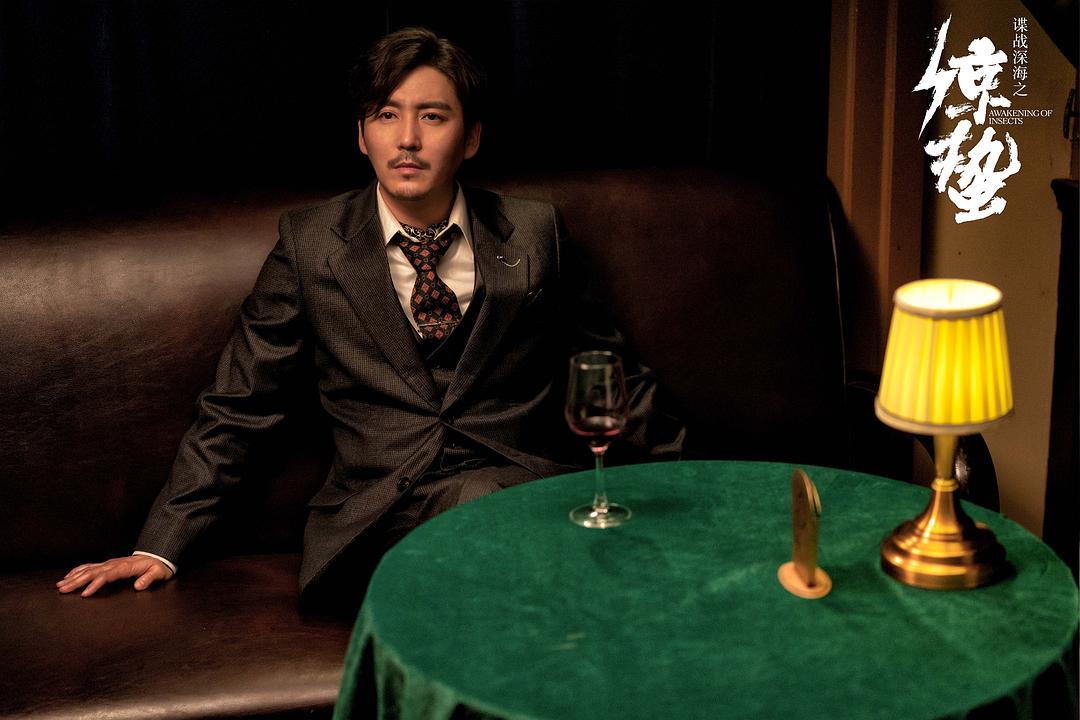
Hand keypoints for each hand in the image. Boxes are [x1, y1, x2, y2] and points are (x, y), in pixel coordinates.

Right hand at [56, 556, 174, 596]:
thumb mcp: (158, 573)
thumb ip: (149, 579)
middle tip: (63, 589)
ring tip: (60, 585)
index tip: (84, 594)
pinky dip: (78, 570)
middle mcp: (114, 564)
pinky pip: (91, 566)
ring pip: (88, 569)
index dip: (95, 584)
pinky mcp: (108, 564)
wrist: (158, 557)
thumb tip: (139, 586)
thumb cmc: (158, 567)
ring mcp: (110, 563)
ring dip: (74, 577)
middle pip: (92, 572)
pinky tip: (69, 576)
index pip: (106, 576)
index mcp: (124, 567)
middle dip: (77, 581)